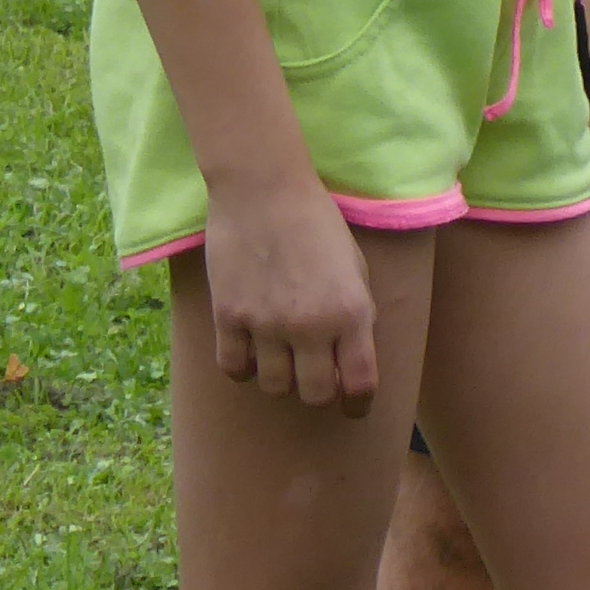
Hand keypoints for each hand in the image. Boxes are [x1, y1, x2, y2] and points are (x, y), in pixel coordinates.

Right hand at [200, 175, 379, 408]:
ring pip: (274, 387)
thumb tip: (350, 356)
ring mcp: (266, 323)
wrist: (263, 185)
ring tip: (279, 354)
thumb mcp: (354, 264)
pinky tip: (249, 348)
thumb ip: (357, 312)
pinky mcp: (229, 315)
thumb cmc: (315, 220)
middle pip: (315, 395)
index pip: (360, 385)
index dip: (357, 404)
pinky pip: (234, 368)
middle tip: (313, 374)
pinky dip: (243, 366)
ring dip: (280, 377)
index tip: (352, 404)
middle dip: (318, 391)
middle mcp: (310, 325)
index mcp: (350, 312)